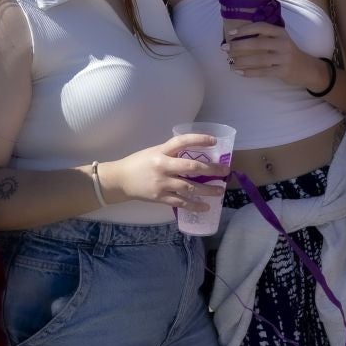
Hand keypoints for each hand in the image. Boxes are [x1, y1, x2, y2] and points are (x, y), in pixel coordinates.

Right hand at [101, 134, 224, 209]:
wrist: (120, 180)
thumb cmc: (139, 163)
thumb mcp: (154, 152)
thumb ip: (172, 152)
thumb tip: (195, 153)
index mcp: (161, 151)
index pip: (182, 142)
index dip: (199, 139)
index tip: (214, 141)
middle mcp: (162, 166)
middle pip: (190, 167)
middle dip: (210, 169)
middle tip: (225, 171)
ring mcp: (162, 183)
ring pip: (189, 187)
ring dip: (207, 190)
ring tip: (220, 191)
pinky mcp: (160, 197)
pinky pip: (181, 202)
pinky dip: (194, 205)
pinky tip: (205, 206)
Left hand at [223, 21, 327, 90]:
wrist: (308, 68)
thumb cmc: (288, 53)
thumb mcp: (280, 41)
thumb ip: (265, 38)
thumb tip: (238, 39)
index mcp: (280, 33)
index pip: (261, 27)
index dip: (245, 29)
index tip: (231, 33)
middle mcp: (283, 43)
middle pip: (257, 43)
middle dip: (239, 46)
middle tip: (225, 49)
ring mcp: (284, 58)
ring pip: (259, 59)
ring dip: (242, 61)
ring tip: (230, 63)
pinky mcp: (284, 71)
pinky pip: (263, 72)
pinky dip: (249, 72)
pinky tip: (239, 72)